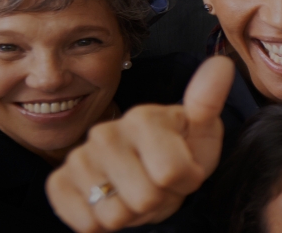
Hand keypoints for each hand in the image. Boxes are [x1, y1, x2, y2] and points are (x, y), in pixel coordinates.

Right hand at [46, 57, 233, 232]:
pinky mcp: (59, 183)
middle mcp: (105, 133)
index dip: (185, 182)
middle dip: (158, 200)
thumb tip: (221, 64)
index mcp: (142, 118)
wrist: (143, 172)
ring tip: (135, 192)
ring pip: (115, 215)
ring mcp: (79, 157)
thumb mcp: (201, 131)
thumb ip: (208, 102)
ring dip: (131, 214)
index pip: (171, 173)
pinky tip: (110, 201)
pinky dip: (102, 224)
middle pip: (145, 198)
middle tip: (158, 184)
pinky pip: (85, 224)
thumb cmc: (178, 151)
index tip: (184, 170)